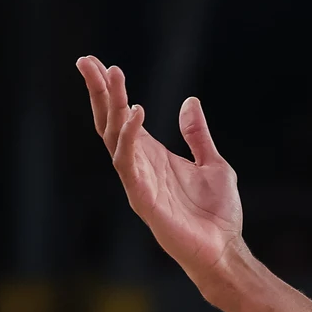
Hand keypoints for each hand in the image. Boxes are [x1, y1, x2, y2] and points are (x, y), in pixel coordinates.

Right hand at [77, 55, 244, 282]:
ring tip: (112, 78)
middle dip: (99, 92)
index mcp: (153, 156)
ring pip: (114, 138)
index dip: (111, 91)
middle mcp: (140, 165)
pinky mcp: (142, 198)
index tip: (100, 63)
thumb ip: (198, 135)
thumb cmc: (217, 215)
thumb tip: (190, 102)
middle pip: (110, 122)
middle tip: (87, 61)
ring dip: (111, 107)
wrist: (224, 250)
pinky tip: (137, 113)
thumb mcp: (214, 164)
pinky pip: (128, 164)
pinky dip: (129, 137)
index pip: (124, 117)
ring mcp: (138, 182)